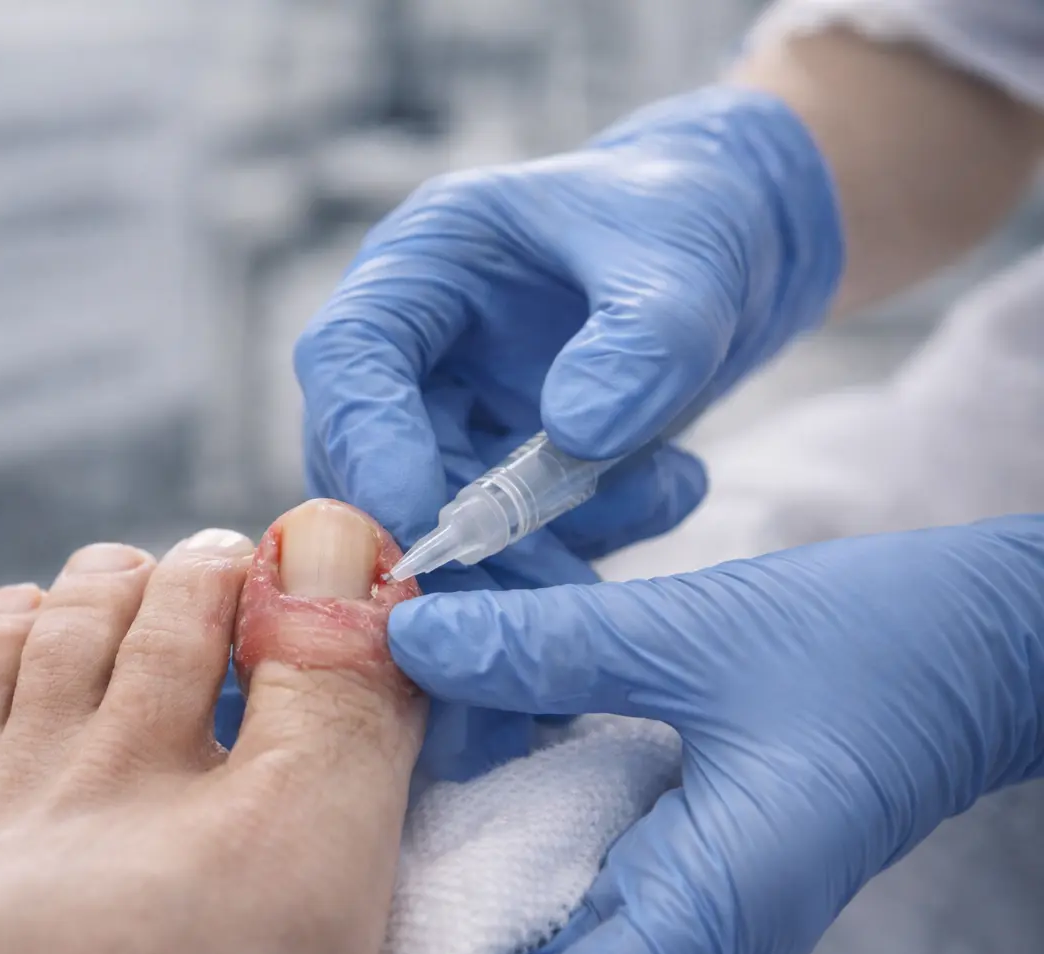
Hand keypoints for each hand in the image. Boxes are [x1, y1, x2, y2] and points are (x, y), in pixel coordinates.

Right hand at [296, 85, 842, 580]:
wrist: (738, 243)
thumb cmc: (689, 219)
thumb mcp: (683, 269)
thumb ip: (639, 343)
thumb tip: (575, 433)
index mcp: (422, 266)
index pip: (348, 357)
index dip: (367, 444)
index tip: (423, 524)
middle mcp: (413, 349)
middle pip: (371, 464)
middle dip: (445, 541)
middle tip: (523, 602)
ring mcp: (449, 414)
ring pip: (435, 523)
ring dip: (513, 569)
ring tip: (607, 577)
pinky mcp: (493, 472)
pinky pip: (504, 543)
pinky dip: (570, 554)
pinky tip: (664, 496)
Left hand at [388, 517, 1043, 953]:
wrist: (987, 642)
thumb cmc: (874, 646)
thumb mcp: (693, 632)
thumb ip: (544, 645)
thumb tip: (411, 636)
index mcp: (710, 903)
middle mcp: (706, 926)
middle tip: (341, 907)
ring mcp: (708, 900)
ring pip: (568, 941)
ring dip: (478, 902)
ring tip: (376, 854)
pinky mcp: (707, 860)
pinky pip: (598, 886)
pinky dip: (526, 857)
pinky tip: (463, 802)